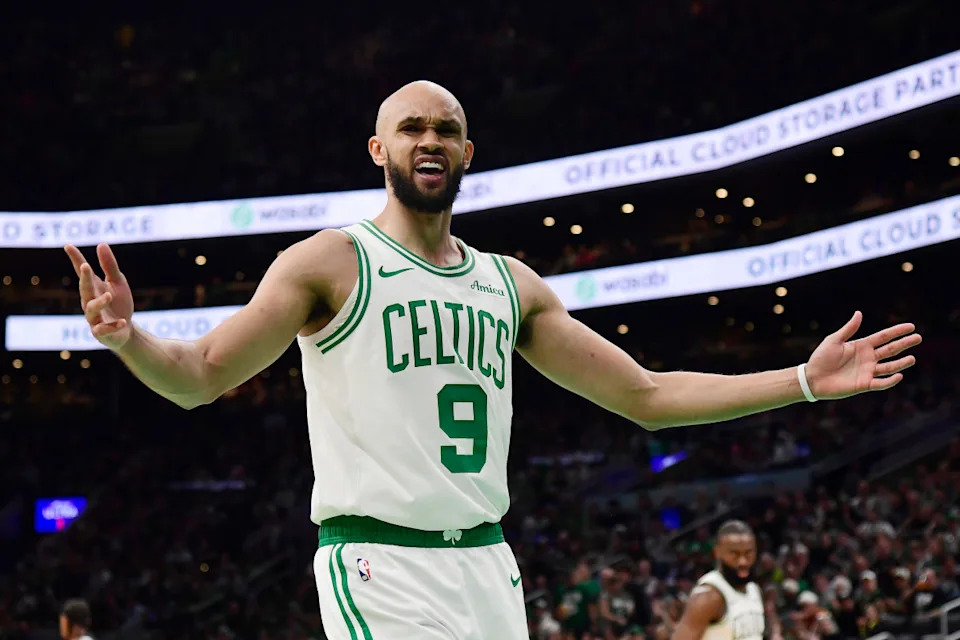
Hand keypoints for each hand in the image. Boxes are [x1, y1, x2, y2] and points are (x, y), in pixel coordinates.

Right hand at [65, 243, 134, 349]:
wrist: (125, 330)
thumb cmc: (119, 303)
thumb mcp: (118, 283)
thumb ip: (110, 266)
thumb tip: (101, 244)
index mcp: (94, 288)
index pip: (82, 272)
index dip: (76, 259)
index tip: (68, 246)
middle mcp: (90, 301)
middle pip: (84, 289)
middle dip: (84, 279)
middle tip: (85, 266)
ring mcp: (94, 318)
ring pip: (91, 309)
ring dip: (99, 302)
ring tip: (109, 295)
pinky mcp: (101, 332)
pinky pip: (104, 329)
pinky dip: (112, 325)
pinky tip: (122, 321)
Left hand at [805, 311, 920, 399]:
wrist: (812, 378)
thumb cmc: (821, 358)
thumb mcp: (834, 340)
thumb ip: (848, 329)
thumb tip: (859, 313)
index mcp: (862, 345)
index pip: (884, 337)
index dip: (897, 331)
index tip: (911, 326)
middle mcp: (868, 358)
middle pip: (890, 350)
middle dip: (904, 344)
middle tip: (918, 338)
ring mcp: (867, 371)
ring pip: (889, 366)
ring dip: (901, 363)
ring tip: (912, 358)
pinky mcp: (864, 384)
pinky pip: (880, 383)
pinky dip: (890, 380)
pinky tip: (899, 375)